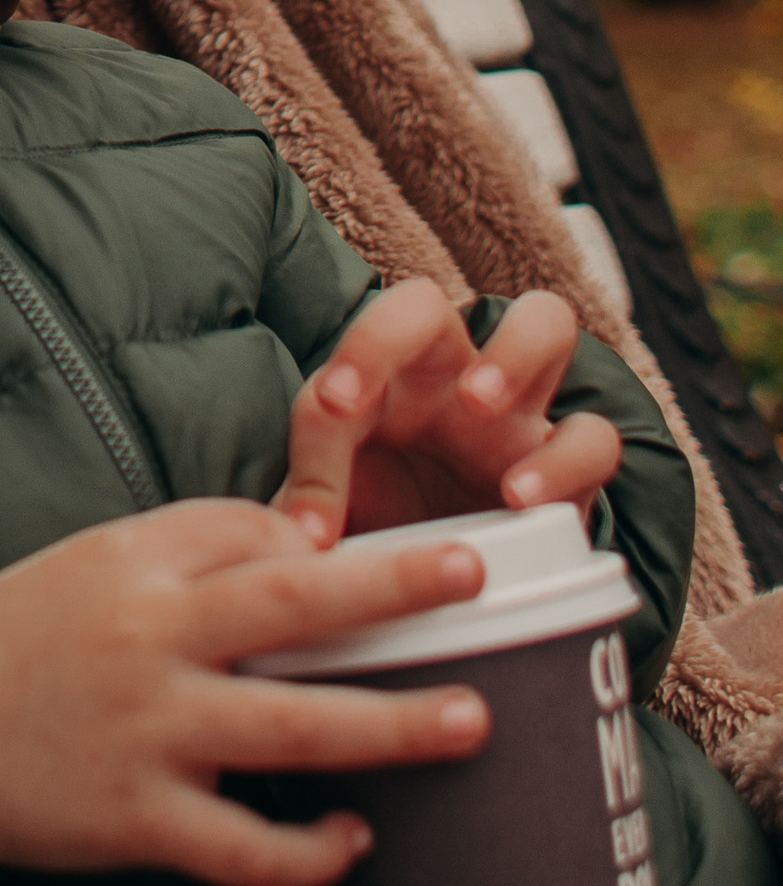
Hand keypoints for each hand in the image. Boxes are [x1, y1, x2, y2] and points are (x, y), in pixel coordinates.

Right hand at [0, 501, 494, 885]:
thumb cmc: (11, 646)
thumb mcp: (83, 568)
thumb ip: (183, 556)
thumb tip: (303, 551)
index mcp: (132, 568)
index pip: (250, 534)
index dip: (327, 546)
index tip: (394, 557)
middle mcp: (146, 642)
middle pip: (291, 606)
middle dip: (393, 589)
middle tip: (475, 575)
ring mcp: (148, 736)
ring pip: (296, 729)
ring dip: (393, 725)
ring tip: (472, 720)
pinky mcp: (139, 823)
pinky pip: (245, 848)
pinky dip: (308, 850)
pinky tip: (355, 839)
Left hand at [275, 280, 620, 546]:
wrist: (454, 582)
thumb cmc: (387, 526)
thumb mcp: (344, 512)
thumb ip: (315, 504)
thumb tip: (293, 535)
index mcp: (384, 378)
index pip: (359, 336)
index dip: (351, 355)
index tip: (335, 406)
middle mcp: (448, 377)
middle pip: (426, 302)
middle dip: (397, 333)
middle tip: (367, 389)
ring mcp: (517, 413)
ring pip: (546, 321)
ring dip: (513, 354)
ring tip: (480, 407)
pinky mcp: (571, 468)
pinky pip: (592, 438)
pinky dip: (563, 463)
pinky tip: (520, 501)